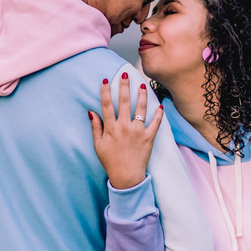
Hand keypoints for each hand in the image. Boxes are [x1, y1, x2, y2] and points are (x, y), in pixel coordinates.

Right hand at [89, 72, 163, 189]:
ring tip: (142, 84)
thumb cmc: (110, 161)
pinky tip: (160, 105)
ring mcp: (138, 132)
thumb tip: (91, 112)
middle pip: (123, 101)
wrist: (127, 177)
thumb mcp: (98, 145)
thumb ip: (96, 127)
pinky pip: (155, 123)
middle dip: (124, 86)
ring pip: (140, 108)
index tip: (105, 80)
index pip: (106, 105)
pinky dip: (159, 114)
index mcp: (111, 128)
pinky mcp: (149, 138)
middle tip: (125, 74)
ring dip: (141, 95)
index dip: (105, 91)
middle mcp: (124, 127)